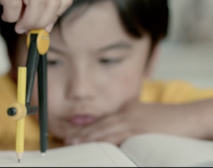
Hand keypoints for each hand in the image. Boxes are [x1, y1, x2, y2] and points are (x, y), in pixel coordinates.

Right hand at [0, 0, 72, 33]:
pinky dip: (11, 17)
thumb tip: (45, 31)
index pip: (64, 1)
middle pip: (53, 4)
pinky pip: (14, 5)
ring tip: (18, 26)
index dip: (54, 17)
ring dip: (28, 22)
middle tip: (27, 29)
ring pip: (38, 4)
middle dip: (41, 23)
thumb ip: (39, 9)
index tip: (41, 24)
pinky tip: (5, 16)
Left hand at [64, 99, 197, 144]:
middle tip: (67, 140)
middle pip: (99, 124)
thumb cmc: (170, 120)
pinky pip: (118, 136)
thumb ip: (132, 122)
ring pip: (104, 129)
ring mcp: (132, 121)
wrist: (189, 117)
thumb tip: (120, 132)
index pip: (102, 120)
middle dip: (82, 133)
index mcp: (127, 111)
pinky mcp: (139, 130)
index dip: (87, 128)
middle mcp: (126, 114)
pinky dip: (104, 140)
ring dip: (88, 137)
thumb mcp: (146, 118)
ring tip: (74, 143)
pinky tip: (96, 145)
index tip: (74, 134)